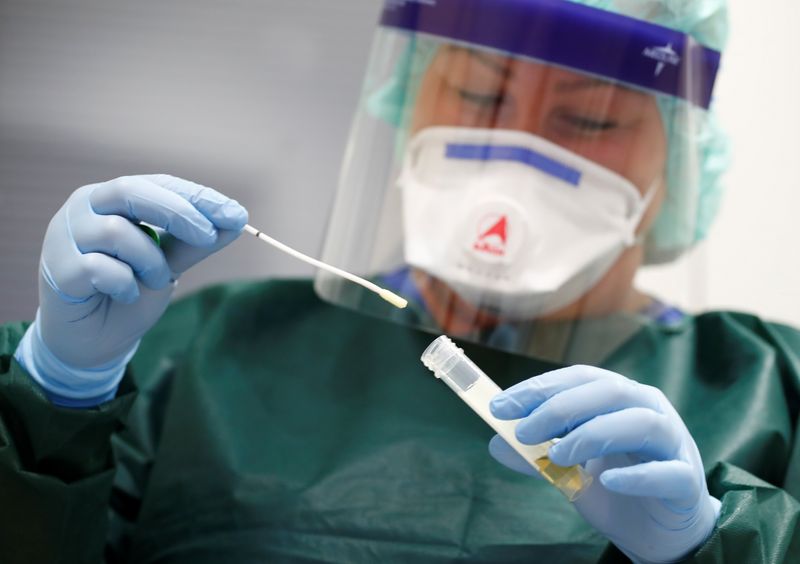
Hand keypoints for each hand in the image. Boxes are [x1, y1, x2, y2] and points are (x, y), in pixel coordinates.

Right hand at [14, 175, 247, 406]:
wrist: (95, 340)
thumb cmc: (129, 292)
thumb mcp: (169, 263)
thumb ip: (195, 242)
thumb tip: (236, 220)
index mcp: (112, 198)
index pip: (158, 183)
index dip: (198, 197)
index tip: (236, 214)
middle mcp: (84, 207)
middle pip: (130, 191)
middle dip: (178, 213)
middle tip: (208, 236)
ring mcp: (64, 236)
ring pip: (116, 232)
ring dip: (150, 261)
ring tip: (154, 281)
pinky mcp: (56, 268)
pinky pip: (99, 267)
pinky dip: (124, 283)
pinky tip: (124, 294)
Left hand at [488, 365, 719, 563]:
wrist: (658, 533)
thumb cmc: (613, 488)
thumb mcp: (568, 470)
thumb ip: (537, 456)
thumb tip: (496, 444)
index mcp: (619, 397)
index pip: (578, 378)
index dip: (539, 388)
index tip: (500, 407)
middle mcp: (649, 409)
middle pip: (609, 391)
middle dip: (560, 407)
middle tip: (523, 432)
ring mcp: (673, 442)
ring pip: (641, 422)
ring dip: (594, 434)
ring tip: (558, 455)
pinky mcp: (687, 480)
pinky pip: (667, 472)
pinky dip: (637, 475)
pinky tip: (607, 480)